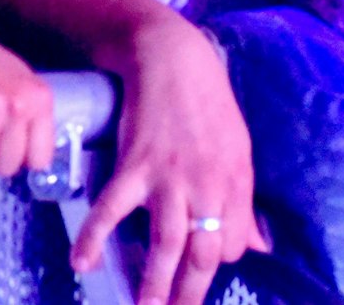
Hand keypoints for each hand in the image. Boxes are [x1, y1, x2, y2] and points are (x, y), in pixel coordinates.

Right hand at [70, 18, 264, 304]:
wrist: (175, 62)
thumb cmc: (209, 108)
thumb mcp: (239, 153)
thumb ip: (243, 202)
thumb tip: (260, 245)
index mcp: (236, 182)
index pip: (232, 243)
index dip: (215, 264)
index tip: (197, 279)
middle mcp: (208, 185)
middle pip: (203, 252)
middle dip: (190, 293)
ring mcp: (170, 177)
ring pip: (166, 242)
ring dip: (154, 282)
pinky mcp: (134, 165)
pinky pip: (113, 209)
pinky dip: (95, 237)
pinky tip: (83, 262)